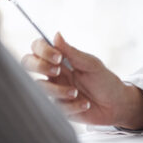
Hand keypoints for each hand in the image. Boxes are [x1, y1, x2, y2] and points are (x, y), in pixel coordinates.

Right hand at [21, 32, 142, 130]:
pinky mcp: (58, 108)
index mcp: (60, 59)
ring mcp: (54, 90)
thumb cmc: (104, 81)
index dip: (42, 51)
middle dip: (39, 66)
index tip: (58, 57)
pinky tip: (85, 104)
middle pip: (27, 63)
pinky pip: (55, 107)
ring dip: (58, 90)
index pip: (38, 48)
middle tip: (58, 71)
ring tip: (77, 93)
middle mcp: (53, 73)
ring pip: (39, 87)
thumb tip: (56, 34)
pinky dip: (72, 106)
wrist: (116, 105)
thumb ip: (72, 52)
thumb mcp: (91, 64)